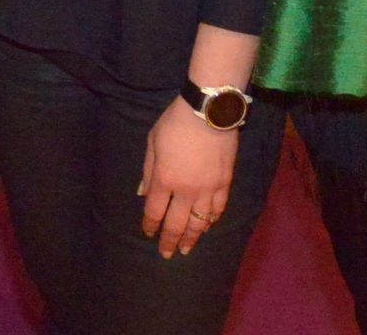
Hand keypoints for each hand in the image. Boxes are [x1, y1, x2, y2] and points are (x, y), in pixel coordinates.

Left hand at [138, 99, 240, 258]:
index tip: (147, 233)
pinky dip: (211, 220)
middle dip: (169, 241)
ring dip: (191, 238)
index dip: (150, 225)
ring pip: (198, 222)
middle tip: (167, 254)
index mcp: (164, 179)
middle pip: (176, 223)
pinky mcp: (224, 183)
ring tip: (187, 249)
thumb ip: (147, 171)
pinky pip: (218, 209)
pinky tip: (207, 226)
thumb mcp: (152, 142)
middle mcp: (186, 190)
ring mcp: (207, 189)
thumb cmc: (175, 123)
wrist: (209, 112)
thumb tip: (141, 194)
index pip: (154, 211)